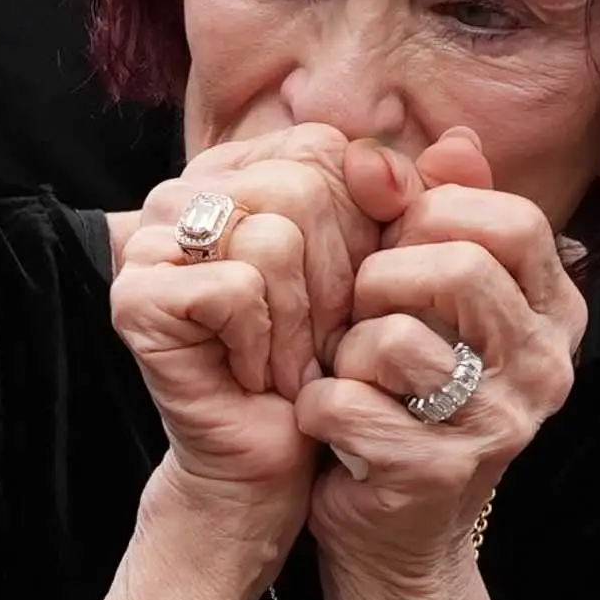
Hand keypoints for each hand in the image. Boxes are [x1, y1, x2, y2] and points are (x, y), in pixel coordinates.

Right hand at [111, 124, 383, 531]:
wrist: (275, 456)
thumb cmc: (324, 358)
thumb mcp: (380, 266)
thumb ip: (415, 200)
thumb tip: (464, 143)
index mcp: (238, 168)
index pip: (324, 151)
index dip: (361, 223)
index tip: (353, 292)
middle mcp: (182, 190)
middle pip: (300, 189)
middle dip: (333, 280)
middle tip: (324, 342)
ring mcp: (148, 240)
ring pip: (272, 238)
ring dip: (302, 322)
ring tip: (292, 364)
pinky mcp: (135, 294)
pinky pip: (237, 288)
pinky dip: (264, 344)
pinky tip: (253, 377)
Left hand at [297, 130, 585, 591]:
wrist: (395, 530)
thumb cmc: (405, 389)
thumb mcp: (423, 289)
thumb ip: (424, 208)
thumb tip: (417, 144)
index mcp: (555, 310)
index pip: (513, 219)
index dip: (434, 212)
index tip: (392, 237)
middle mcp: (545, 367)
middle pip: (459, 268)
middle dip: (380, 276)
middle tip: (357, 305)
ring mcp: (500, 425)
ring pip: (395, 338)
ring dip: (346, 348)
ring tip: (347, 370)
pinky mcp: (440, 474)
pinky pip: (348, 403)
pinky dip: (318, 403)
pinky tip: (329, 421)